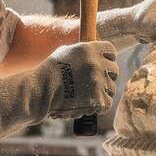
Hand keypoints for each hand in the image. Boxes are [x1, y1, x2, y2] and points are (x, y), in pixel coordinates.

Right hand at [0, 41, 118, 138]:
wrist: (41, 91)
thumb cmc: (48, 72)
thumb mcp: (64, 52)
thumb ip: (81, 52)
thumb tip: (91, 51)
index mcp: (89, 49)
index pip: (111, 51)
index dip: (110, 59)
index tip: (106, 65)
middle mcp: (96, 63)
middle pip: (115, 70)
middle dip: (108, 77)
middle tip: (99, 83)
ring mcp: (98, 81)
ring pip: (111, 88)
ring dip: (103, 93)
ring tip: (89, 96)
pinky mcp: (98, 98)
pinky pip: (107, 103)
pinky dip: (99, 106)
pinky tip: (90, 105)